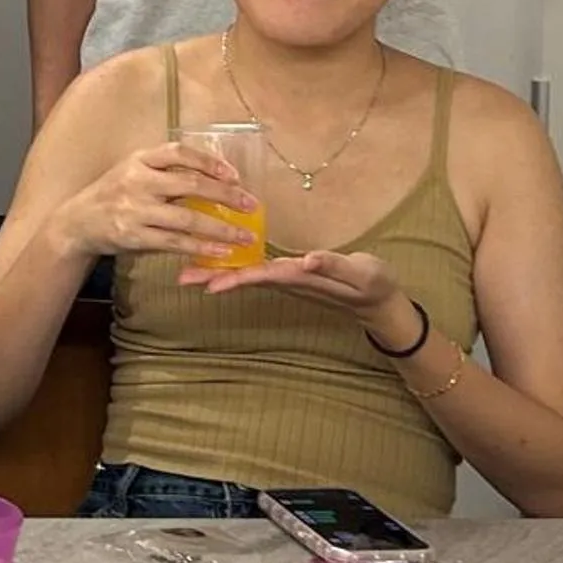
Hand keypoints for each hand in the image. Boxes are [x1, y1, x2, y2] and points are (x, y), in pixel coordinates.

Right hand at [51, 142, 259, 262]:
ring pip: (187, 218)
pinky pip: (175, 242)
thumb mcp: (131, 172)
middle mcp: (136, 181)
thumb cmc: (112, 196)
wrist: (76, 223)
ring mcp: (134, 209)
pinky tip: (221, 252)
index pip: (178, 152)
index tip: (234, 174)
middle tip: (251, 205)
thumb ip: (163, 172)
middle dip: (226, 195)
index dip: (209, 161)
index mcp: (138, 160)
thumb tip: (212, 178)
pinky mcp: (134, 235)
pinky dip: (201, 247)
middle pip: (190, 184)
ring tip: (245, 237)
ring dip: (221, 229)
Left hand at [179, 247, 409, 333]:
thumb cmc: (373, 285)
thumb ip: (334, 266)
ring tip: (188, 271)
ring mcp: (288, 279)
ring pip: (247, 275)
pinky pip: (256, 270)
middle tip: (182, 277)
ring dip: (219, 273)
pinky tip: (219, 260)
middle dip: (215, 276)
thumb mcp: (361, 274)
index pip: (263, 276)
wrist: (381, 302)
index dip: (236, 277)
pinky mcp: (290, 275)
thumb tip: (305, 260)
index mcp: (302, 278)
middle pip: (246, 277)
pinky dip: (235, 266)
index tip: (210, 283)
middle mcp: (289, 280)